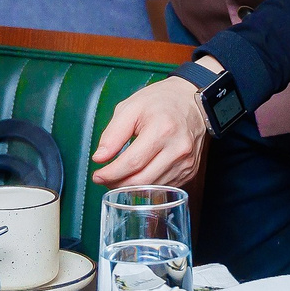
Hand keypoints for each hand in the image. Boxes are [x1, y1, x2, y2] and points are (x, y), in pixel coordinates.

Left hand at [91, 67, 210, 187]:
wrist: (192, 102)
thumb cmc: (160, 102)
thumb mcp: (130, 108)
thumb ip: (112, 134)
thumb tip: (100, 158)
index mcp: (163, 129)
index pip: (132, 162)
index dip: (111, 173)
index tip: (97, 175)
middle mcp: (178, 149)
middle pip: (142, 180)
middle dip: (117, 183)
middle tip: (104, 178)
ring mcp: (186, 163)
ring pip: (152, 188)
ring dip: (130, 187)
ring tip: (119, 176)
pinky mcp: (190, 171)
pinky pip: (163, 187)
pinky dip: (146, 186)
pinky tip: (137, 175)